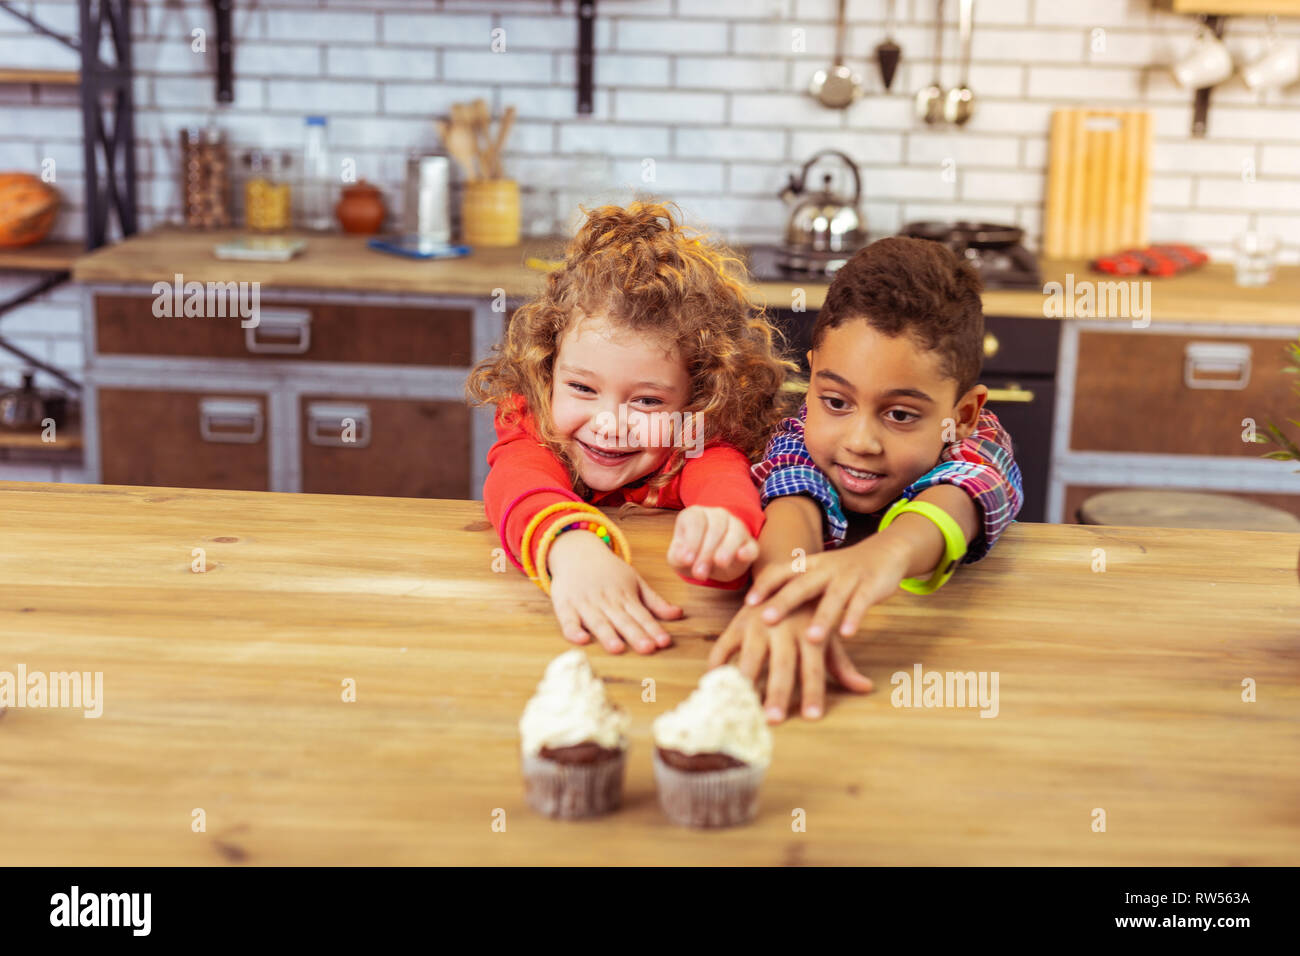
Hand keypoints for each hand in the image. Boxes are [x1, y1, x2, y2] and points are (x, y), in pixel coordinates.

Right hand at [547, 529, 682, 654]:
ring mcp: (585, 603)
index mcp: (625, 595)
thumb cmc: (608, 571)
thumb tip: (678, 614)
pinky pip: (568, 620)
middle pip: (622, 620)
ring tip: (617, 648)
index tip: (664, 642)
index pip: (642, 615)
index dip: (653, 629)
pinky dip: (573, 630)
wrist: (576, 551)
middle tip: (647, 648)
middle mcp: (607, 600)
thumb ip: (654, 601)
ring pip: (598, 621)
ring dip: (607, 635)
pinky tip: (581, 640)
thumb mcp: (634, 581)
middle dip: (635, 634)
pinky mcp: (565, 606)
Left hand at [667, 505, 758, 582]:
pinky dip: (748, 550)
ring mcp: (736, 527)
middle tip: (700, 573)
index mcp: (696, 514)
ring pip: (735, 532)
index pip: (696, 521)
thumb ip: (678, 556)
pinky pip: (752, 546)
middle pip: (715, 527)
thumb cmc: (691, 557)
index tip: (687, 560)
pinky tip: (742, 556)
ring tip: (720, 564)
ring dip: (726, 549)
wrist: (709, 566)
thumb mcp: (678, 558)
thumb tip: (684, 557)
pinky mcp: (749, 544)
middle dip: (707, 551)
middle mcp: (717, 516)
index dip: (691, 540)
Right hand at [709, 602, 871, 721]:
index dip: (813, 693)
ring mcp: (757, 625)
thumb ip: (842, 665)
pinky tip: (714, 684)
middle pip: (782, 666)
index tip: (812, 717)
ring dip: (745, 680)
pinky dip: (717, 663)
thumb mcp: (826, 637)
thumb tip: (865, 688)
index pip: (813, 669)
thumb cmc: (809, 615)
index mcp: (809, 634)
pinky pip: (724, 645)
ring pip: (751, 655)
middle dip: (778, 693)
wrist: (785, 575)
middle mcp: (784, 629)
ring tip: (740, 703)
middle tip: (773, 720)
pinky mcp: (737, 622)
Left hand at [743, 533, 910, 642]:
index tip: (748, 603)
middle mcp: (826, 568)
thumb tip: (760, 616)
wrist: (885, 551)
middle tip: (766, 620)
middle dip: (784, 602)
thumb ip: (795, 590)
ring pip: (833, 597)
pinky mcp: (871, 586)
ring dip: (822, 618)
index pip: (781, 571)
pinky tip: (847, 634)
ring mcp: (849, 576)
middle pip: (802, 585)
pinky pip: (861, 602)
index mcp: (809, 565)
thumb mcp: (817, 575)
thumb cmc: (842, 572)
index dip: (765, 585)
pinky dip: (854, 617)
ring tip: (811, 638)